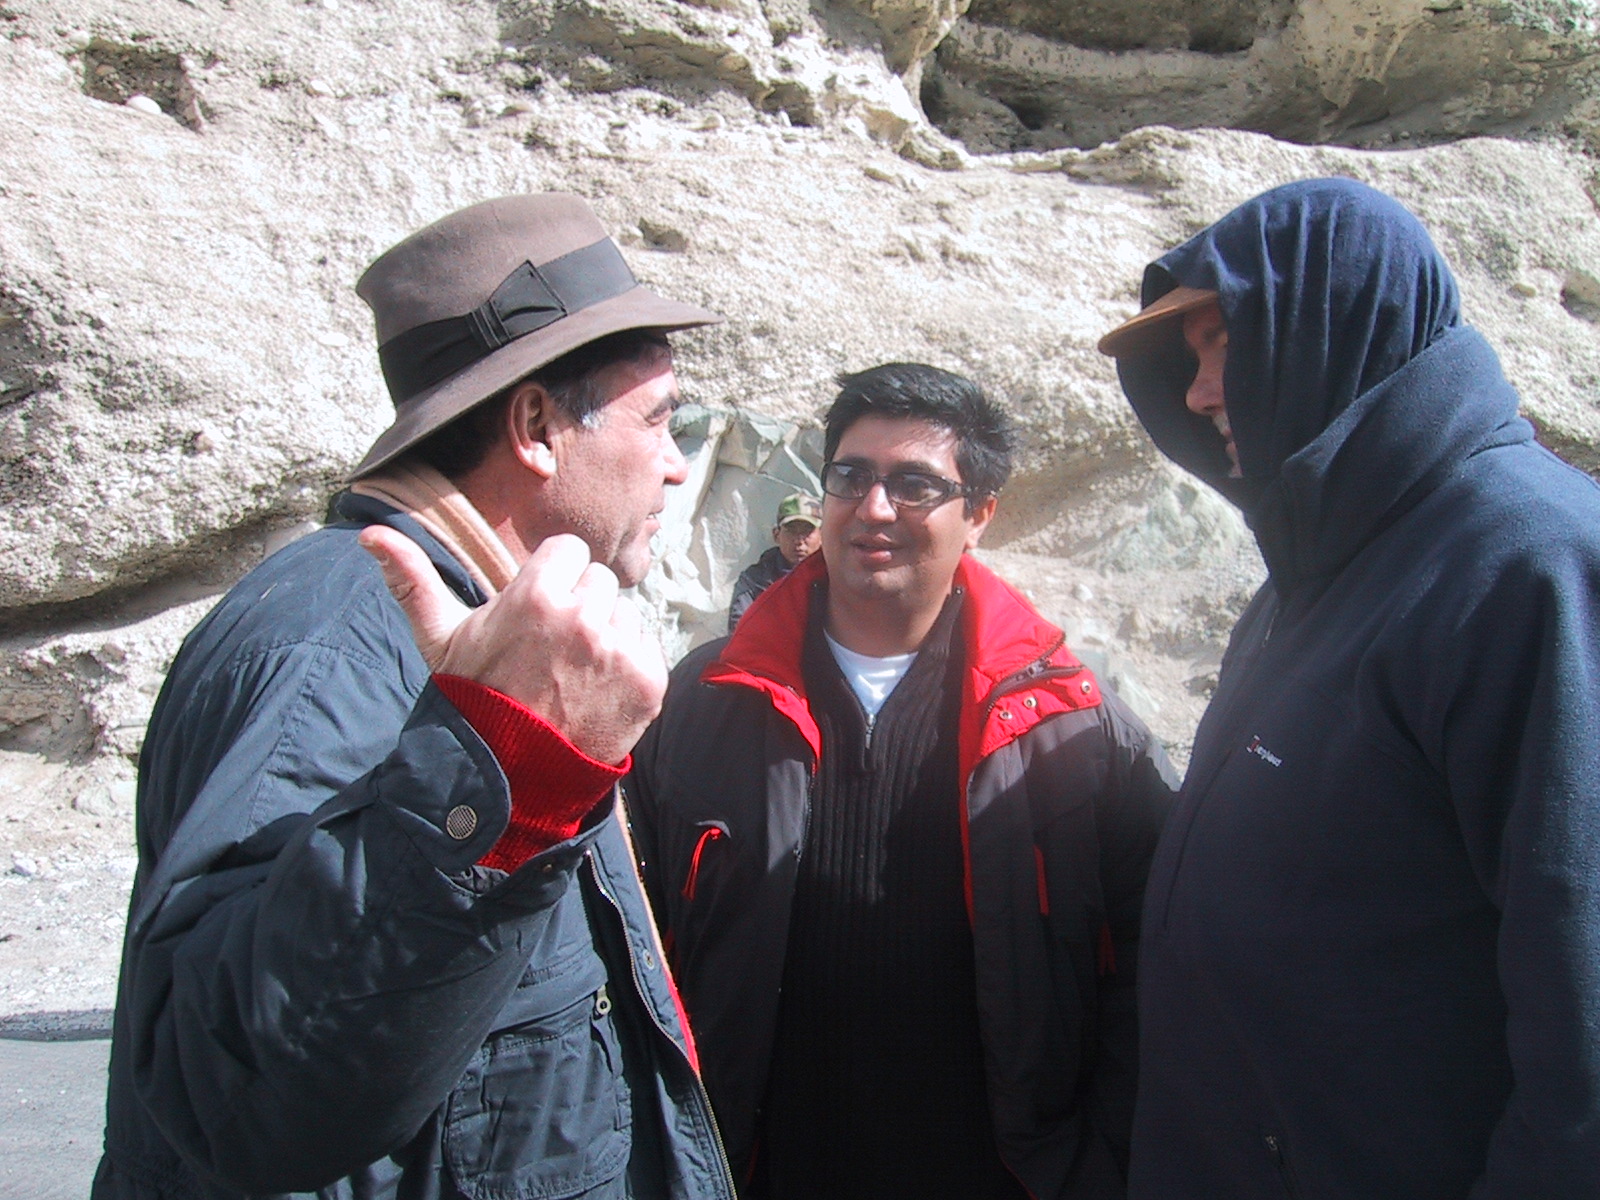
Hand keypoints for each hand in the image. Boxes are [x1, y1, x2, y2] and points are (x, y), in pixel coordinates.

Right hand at [359, 527, 667, 764]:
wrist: (509, 773)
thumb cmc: (474, 697)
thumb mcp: (439, 638)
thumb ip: (412, 580)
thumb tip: (370, 535)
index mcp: (536, 594)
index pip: (569, 551)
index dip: (553, 579)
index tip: (538, 611)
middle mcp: (581, 617)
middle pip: (599, 581)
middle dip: (580, 606)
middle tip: (553, 649)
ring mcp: (618, 650)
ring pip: (625, 614)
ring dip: (607, 637)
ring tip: (573, 673)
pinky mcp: (646, 681)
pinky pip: (647, 648)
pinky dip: (628, 669)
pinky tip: (597, 691)